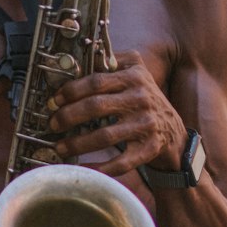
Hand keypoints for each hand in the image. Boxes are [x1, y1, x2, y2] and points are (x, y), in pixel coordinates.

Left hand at [48, 50, 186, 178]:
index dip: (71, 91)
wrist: (173, 132)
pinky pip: (121, 162)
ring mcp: (146, 125)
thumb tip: (79, 59)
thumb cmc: (145, 101)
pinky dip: (100, 167)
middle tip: (52, 124)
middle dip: (68, 116)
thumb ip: (112, 62)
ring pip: (104, 136)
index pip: (96, 81)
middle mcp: (141, 99)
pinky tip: (82, 167)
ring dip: (77, 144)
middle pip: (95, 106)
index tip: (55, 100)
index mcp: (134, 77)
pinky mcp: (149, 148)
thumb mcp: (136, 73)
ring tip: (59, 147)